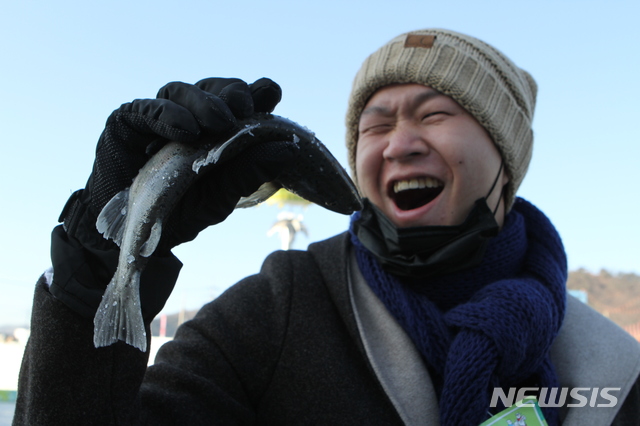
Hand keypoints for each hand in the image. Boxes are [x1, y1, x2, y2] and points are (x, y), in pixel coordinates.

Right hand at [60, 77, 291, 250]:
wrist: (132, 233)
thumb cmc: (179, 211)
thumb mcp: (220, 197)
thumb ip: (249, 172)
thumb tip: (288, 148)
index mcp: (215, 131)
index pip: (238, 100)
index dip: (255, 93)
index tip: (269, 95)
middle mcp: (189, 118)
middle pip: (213, 89)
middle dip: (231, 94)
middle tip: (243, 110)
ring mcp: (158, 118)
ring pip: (182, 92)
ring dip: (203, 103)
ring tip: (220, 123)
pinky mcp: (128, 122)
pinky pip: (148, 110)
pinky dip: (169, 116)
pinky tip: (186, 130)